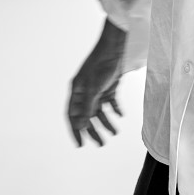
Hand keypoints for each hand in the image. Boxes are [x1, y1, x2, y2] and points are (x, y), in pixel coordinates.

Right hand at [67, 20, 125, 146]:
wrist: (113, 49)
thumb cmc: (99, 66)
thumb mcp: (93, 89)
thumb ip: (87, 108)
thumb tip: (81, 126)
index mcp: (76, 92)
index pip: (73, 116)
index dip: (76, 130)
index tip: (80, 145)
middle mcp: (85, 93)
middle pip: (87, 116)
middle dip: (94, 130)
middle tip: (101, 144)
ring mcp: (96, 90)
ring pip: (100, 111)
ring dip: (106, 122)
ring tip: (114, 133)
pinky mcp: (109, 87)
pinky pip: (110, 103)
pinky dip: (115, 109)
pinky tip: (120, 116)